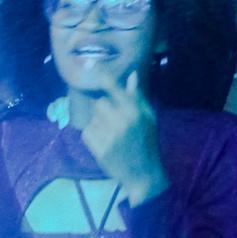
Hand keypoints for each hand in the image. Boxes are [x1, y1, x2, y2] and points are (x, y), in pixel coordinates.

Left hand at [79, 71, 167, 205]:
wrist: (143, 174)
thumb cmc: (148, 143)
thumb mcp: (148, 118)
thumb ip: (137, 96)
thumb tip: (132, 75)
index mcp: (136, 112)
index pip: (115, 89)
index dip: (103, 76)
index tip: (91, 63)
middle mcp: (122, 121)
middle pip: (100, 103)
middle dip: (104, 110)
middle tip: (114, 122)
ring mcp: (110, 136)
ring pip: (93, 118)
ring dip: (99, 124)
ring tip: (112, 136)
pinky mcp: (99, 148)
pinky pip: (87, 132)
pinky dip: (93, 136)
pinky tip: (106, 144)